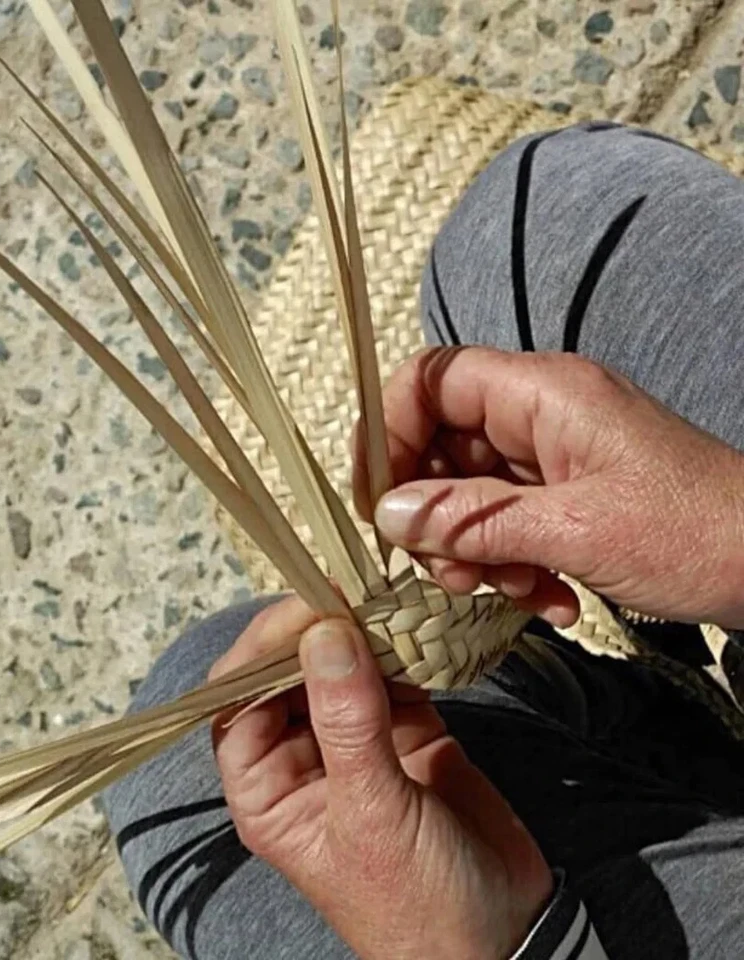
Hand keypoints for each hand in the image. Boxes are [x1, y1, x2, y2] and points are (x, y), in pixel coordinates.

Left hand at [210, 597, 552, 959]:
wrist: (504, 936)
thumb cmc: (416, 903)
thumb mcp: (373, 815)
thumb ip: (348, 723)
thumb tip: (324, 633)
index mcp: (269, 788)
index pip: (240, 701)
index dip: (263, 651)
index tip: (305, 611)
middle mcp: (303, 757)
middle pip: (289, 673)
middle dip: (315, 633)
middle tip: (349, 594)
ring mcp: (354, 739)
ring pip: (341, 666)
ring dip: (360, 633)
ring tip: (382, 601)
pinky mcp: (403, 728)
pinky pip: (391, 673)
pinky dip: (402, 648)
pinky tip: (413, 627)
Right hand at [353, 346, 743, 628]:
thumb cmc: (695, 533)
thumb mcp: (574, 531)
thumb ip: (473, 518)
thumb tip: (388, 514)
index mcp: (543, 394)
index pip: (432, 379)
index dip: (391, 430)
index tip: (380, 499)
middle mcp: (540, 414)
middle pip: (441, 443)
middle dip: (433, 511)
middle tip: (446, 569)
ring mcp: (552, 456)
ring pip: (467, 490)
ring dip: (470, 548)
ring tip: (504, 589)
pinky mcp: (565, 495)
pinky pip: (504, 520)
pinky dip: (507, 561)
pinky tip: (543, 598)